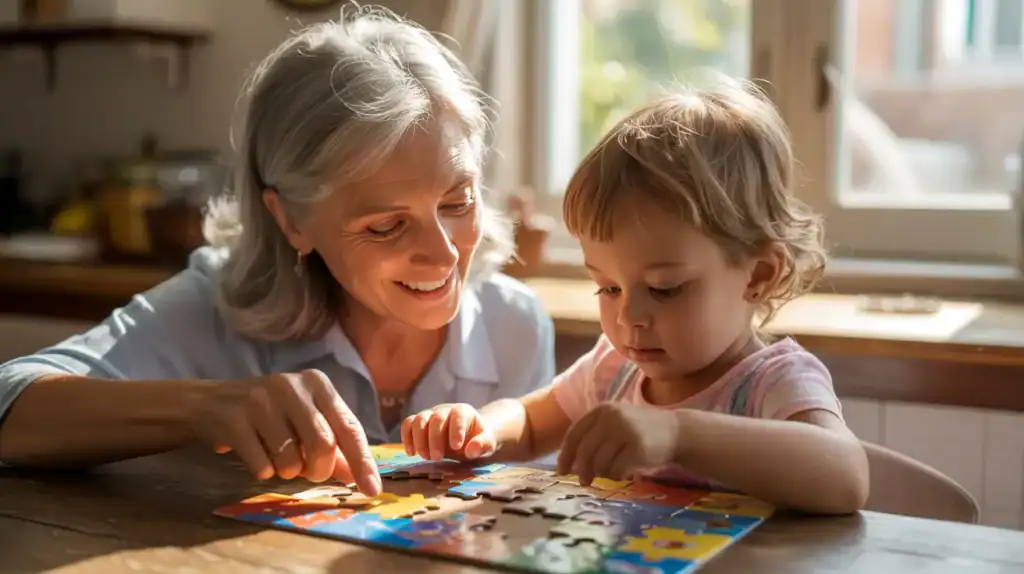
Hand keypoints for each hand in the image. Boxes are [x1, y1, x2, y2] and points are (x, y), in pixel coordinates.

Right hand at [191, 369, 380, 494]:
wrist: (209, 402)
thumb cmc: (268, 414)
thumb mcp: (304, 420)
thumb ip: (333, 445)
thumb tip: (356, 476)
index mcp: (317, 384)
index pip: (349, 427)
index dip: (362, 462)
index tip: (373, 490)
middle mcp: (291, 386)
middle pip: (323, 444)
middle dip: (319, 470)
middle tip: (308, 473)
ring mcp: (260, 400)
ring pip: (291, 460)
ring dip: (287, 472)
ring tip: (277, 458)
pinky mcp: (234, 419)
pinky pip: (261, 466)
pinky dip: (263, 471)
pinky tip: (255, 455)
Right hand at [401, 403, 496, 460]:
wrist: (467, 437)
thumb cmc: (477, 439)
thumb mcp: (487, 443)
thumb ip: (483, 445)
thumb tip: (472, 451)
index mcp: (463, 412)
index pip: (458, 415)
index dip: (456, 430)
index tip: (456, 447)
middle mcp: (445, 410)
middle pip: (436, 418)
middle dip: (435, 439)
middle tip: (437, 457)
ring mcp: (430, 415)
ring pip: (419, 420)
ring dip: (419, 439)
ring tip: (426, 457)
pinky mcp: (419, 423)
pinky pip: (408, 424)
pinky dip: (407, 437)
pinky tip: (411, 453)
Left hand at [557, 403, 680, 484]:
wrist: (677, 432)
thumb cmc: (640, 432)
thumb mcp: (615, 424)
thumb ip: (593, 436)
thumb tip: (567, 463)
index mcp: (602, 409)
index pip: (574, 434)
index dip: (565, 455)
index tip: (561, 471)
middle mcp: (612, 417)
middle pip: (584, 450)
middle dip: (581, 470)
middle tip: (583, 482)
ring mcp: (626, 431)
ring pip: (600, 462)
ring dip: (602, 474)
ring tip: (611, 474)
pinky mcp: (638, 447)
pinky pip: (616, 469)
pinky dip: (616, 476)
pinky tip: (623, 474)